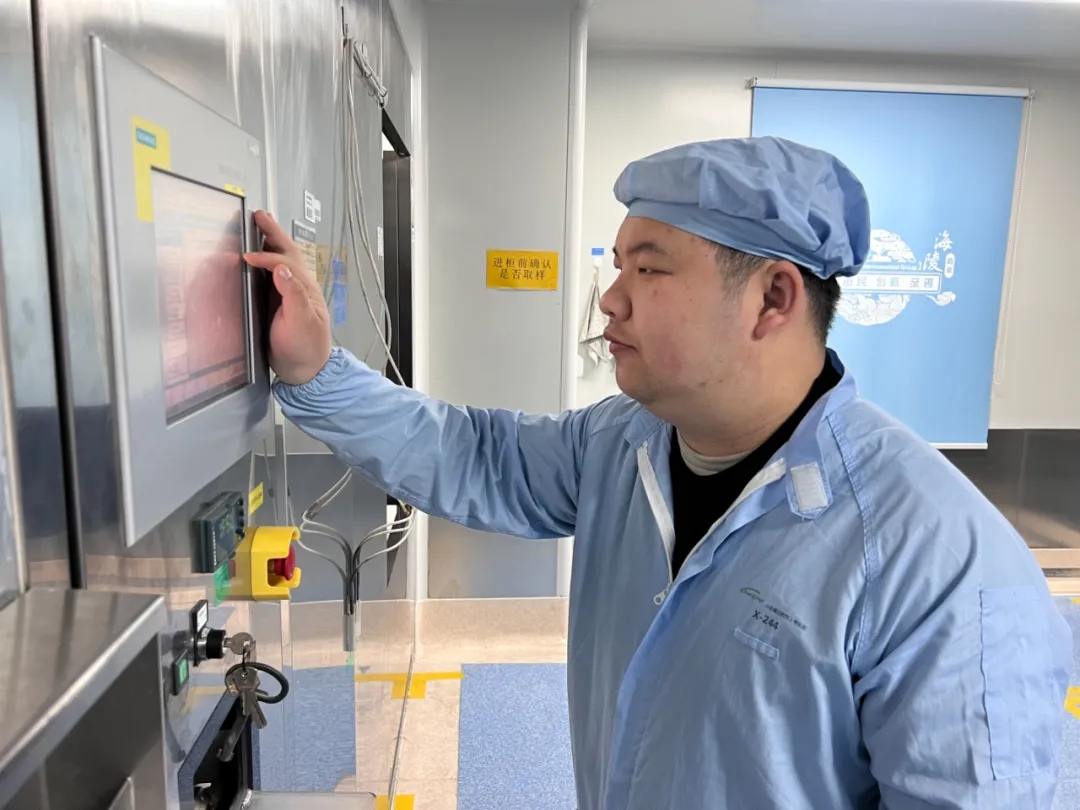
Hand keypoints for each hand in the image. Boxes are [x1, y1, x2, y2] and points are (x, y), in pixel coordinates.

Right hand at [244, 211, 331, 385]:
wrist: (304, 370)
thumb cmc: (306, 348)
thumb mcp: (302, 322)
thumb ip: (294, 295)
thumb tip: (282, 269)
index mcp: (305, 288)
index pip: (283, 263)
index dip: (265, 257)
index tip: (247, 257)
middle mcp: (298, 286)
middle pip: (286, 252)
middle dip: (272, 232)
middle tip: (259, 215)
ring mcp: (288, 292)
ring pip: (280, 259)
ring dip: (270, 240)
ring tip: (259, 225)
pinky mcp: (278, 301)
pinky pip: (271, 273)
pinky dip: (263, 259)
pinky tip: (254, 255)